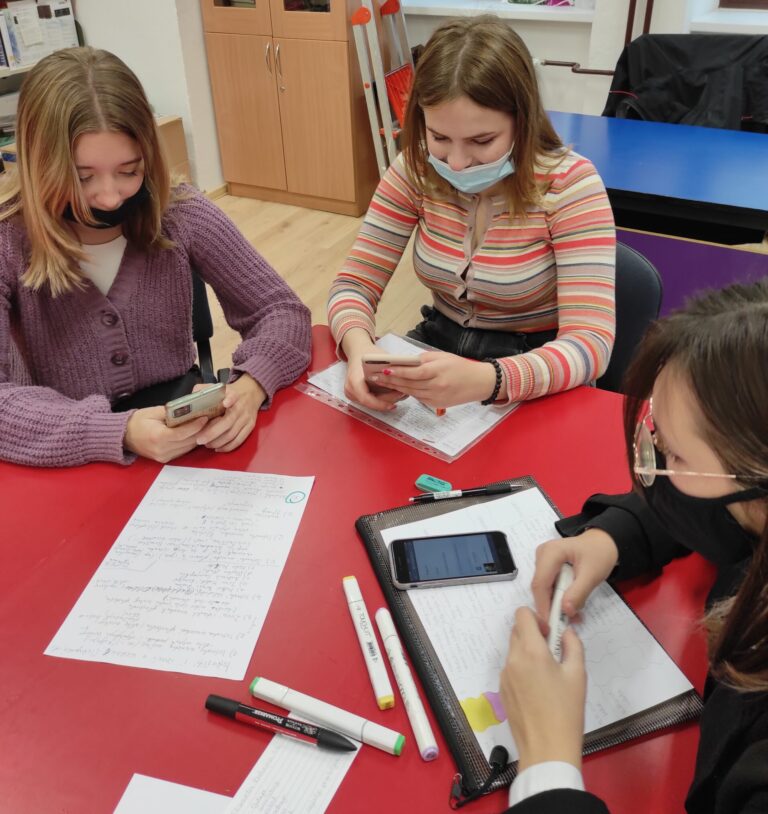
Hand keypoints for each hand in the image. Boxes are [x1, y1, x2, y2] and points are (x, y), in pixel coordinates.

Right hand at [124, 406, 208, 462]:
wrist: (122, 436)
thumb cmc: (137, 421)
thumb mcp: (153, 412)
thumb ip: (172, 412)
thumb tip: (190, 410)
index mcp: (158, 437)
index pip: (183, 433)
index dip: (196, 426)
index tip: (205, 417)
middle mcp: (162, 450)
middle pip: (188, 441)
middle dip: (201, 430)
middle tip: (211, 420)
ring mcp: (164, 457)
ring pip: (188, 447)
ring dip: (198, 437)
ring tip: (206, 426)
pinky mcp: (165, 460)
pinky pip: (183, 451)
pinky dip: (190, 442)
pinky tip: (195, 433)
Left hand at [194, 374, 265, 451]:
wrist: (251, 393)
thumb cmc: (231, 392)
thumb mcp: (220, 387)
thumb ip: (206, 389)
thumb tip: (192, 395)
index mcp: (233, 395)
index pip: (233, 396)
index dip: (230, 399)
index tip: (225, 403)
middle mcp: (241, 407)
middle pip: (228, 422)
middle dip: (213, 433)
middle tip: (199, 440)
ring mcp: (246, 418)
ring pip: (232, 434)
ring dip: (218, 442)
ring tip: (206, 444)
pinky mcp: (250, 426)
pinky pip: (239, 440)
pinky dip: (228, 447)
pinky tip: (218, 448)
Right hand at [340, 329, 408, 411]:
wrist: (357, 352)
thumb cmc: (369, 354)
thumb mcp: (381, 359)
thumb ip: (391, 370)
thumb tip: (406, 377)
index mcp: (354, 379)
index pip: (366, 398)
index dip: (380, 404)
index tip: (393, 404)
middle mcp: (350, 389)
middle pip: (371, 403)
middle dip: (387, 401)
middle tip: (401, 395)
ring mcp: (352, 394)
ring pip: (371, 404)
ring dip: (386, 401)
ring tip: (399, 394)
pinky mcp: (356, 396)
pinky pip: (370, 401)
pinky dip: (381, 399)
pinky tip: (392, 394)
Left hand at [368, 351, 497, 407]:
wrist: (479, 383)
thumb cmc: (461, 366)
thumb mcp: (443, 357)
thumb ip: (423, 359)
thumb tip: (405, 362)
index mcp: (438, 371)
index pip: (413, 373)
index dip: (397, 372)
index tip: (383, 370)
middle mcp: (436, 386)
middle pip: (408, 384)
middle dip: (390, 381)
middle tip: (375, 377)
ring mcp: (436, 397)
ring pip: (411, 393)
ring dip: (396, 388)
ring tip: (382, 383)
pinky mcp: (436, 404)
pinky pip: (418, 398)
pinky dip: (408, 393)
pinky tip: (398, 388)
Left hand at [500, 607, 585, 771]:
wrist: (546, 749)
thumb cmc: (566, 712)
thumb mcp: (577, 675)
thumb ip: (573, 645)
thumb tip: (566, 632)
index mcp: (531, 651)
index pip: (522, 614)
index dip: (537, 617)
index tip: (550, 632)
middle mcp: (513, 659)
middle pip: (517, 630)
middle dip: (533, 634)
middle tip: (552, 652)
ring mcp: (504, 675)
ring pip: (514, 650)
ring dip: (528, 652)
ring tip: (547, 675)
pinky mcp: (502, 689)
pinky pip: (511, 668)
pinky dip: (522, 669)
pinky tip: (538, 690)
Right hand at [531, 529, 618, 621]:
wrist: (603, 542)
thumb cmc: (599, 554)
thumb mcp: (592, 574)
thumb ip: (579, 593)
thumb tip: (565, 611)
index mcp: (551, 552)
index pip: (540, 583)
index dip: (543, 605)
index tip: (550, 624)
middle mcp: (542, 554)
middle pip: (540, 587)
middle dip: (551, 606)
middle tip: (566, 621)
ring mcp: (543, 560)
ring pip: (544, 588)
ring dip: (556, 603)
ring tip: (572, 614)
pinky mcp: (547, 566)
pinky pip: (548, 585)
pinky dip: (558, 596)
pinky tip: (570, 604)